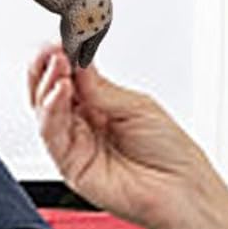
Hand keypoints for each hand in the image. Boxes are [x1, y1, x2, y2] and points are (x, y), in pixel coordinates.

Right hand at [27, 45, 219, 228]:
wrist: (181, 190)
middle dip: (47, 68)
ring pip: (46, 111)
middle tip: (52, 48)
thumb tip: (78, 60)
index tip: (62, 38)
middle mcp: (84, 124)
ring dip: (48, 84)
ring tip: (57, 64)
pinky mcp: (70, 165)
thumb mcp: (136, 106)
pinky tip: (60, 90)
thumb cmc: (169, 152)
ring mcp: (76, 144)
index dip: (63, 58)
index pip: (71, 77)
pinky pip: (52, 135)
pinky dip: (52, 110)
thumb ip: (100, 87)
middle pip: (51, 92)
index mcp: (101, 105)